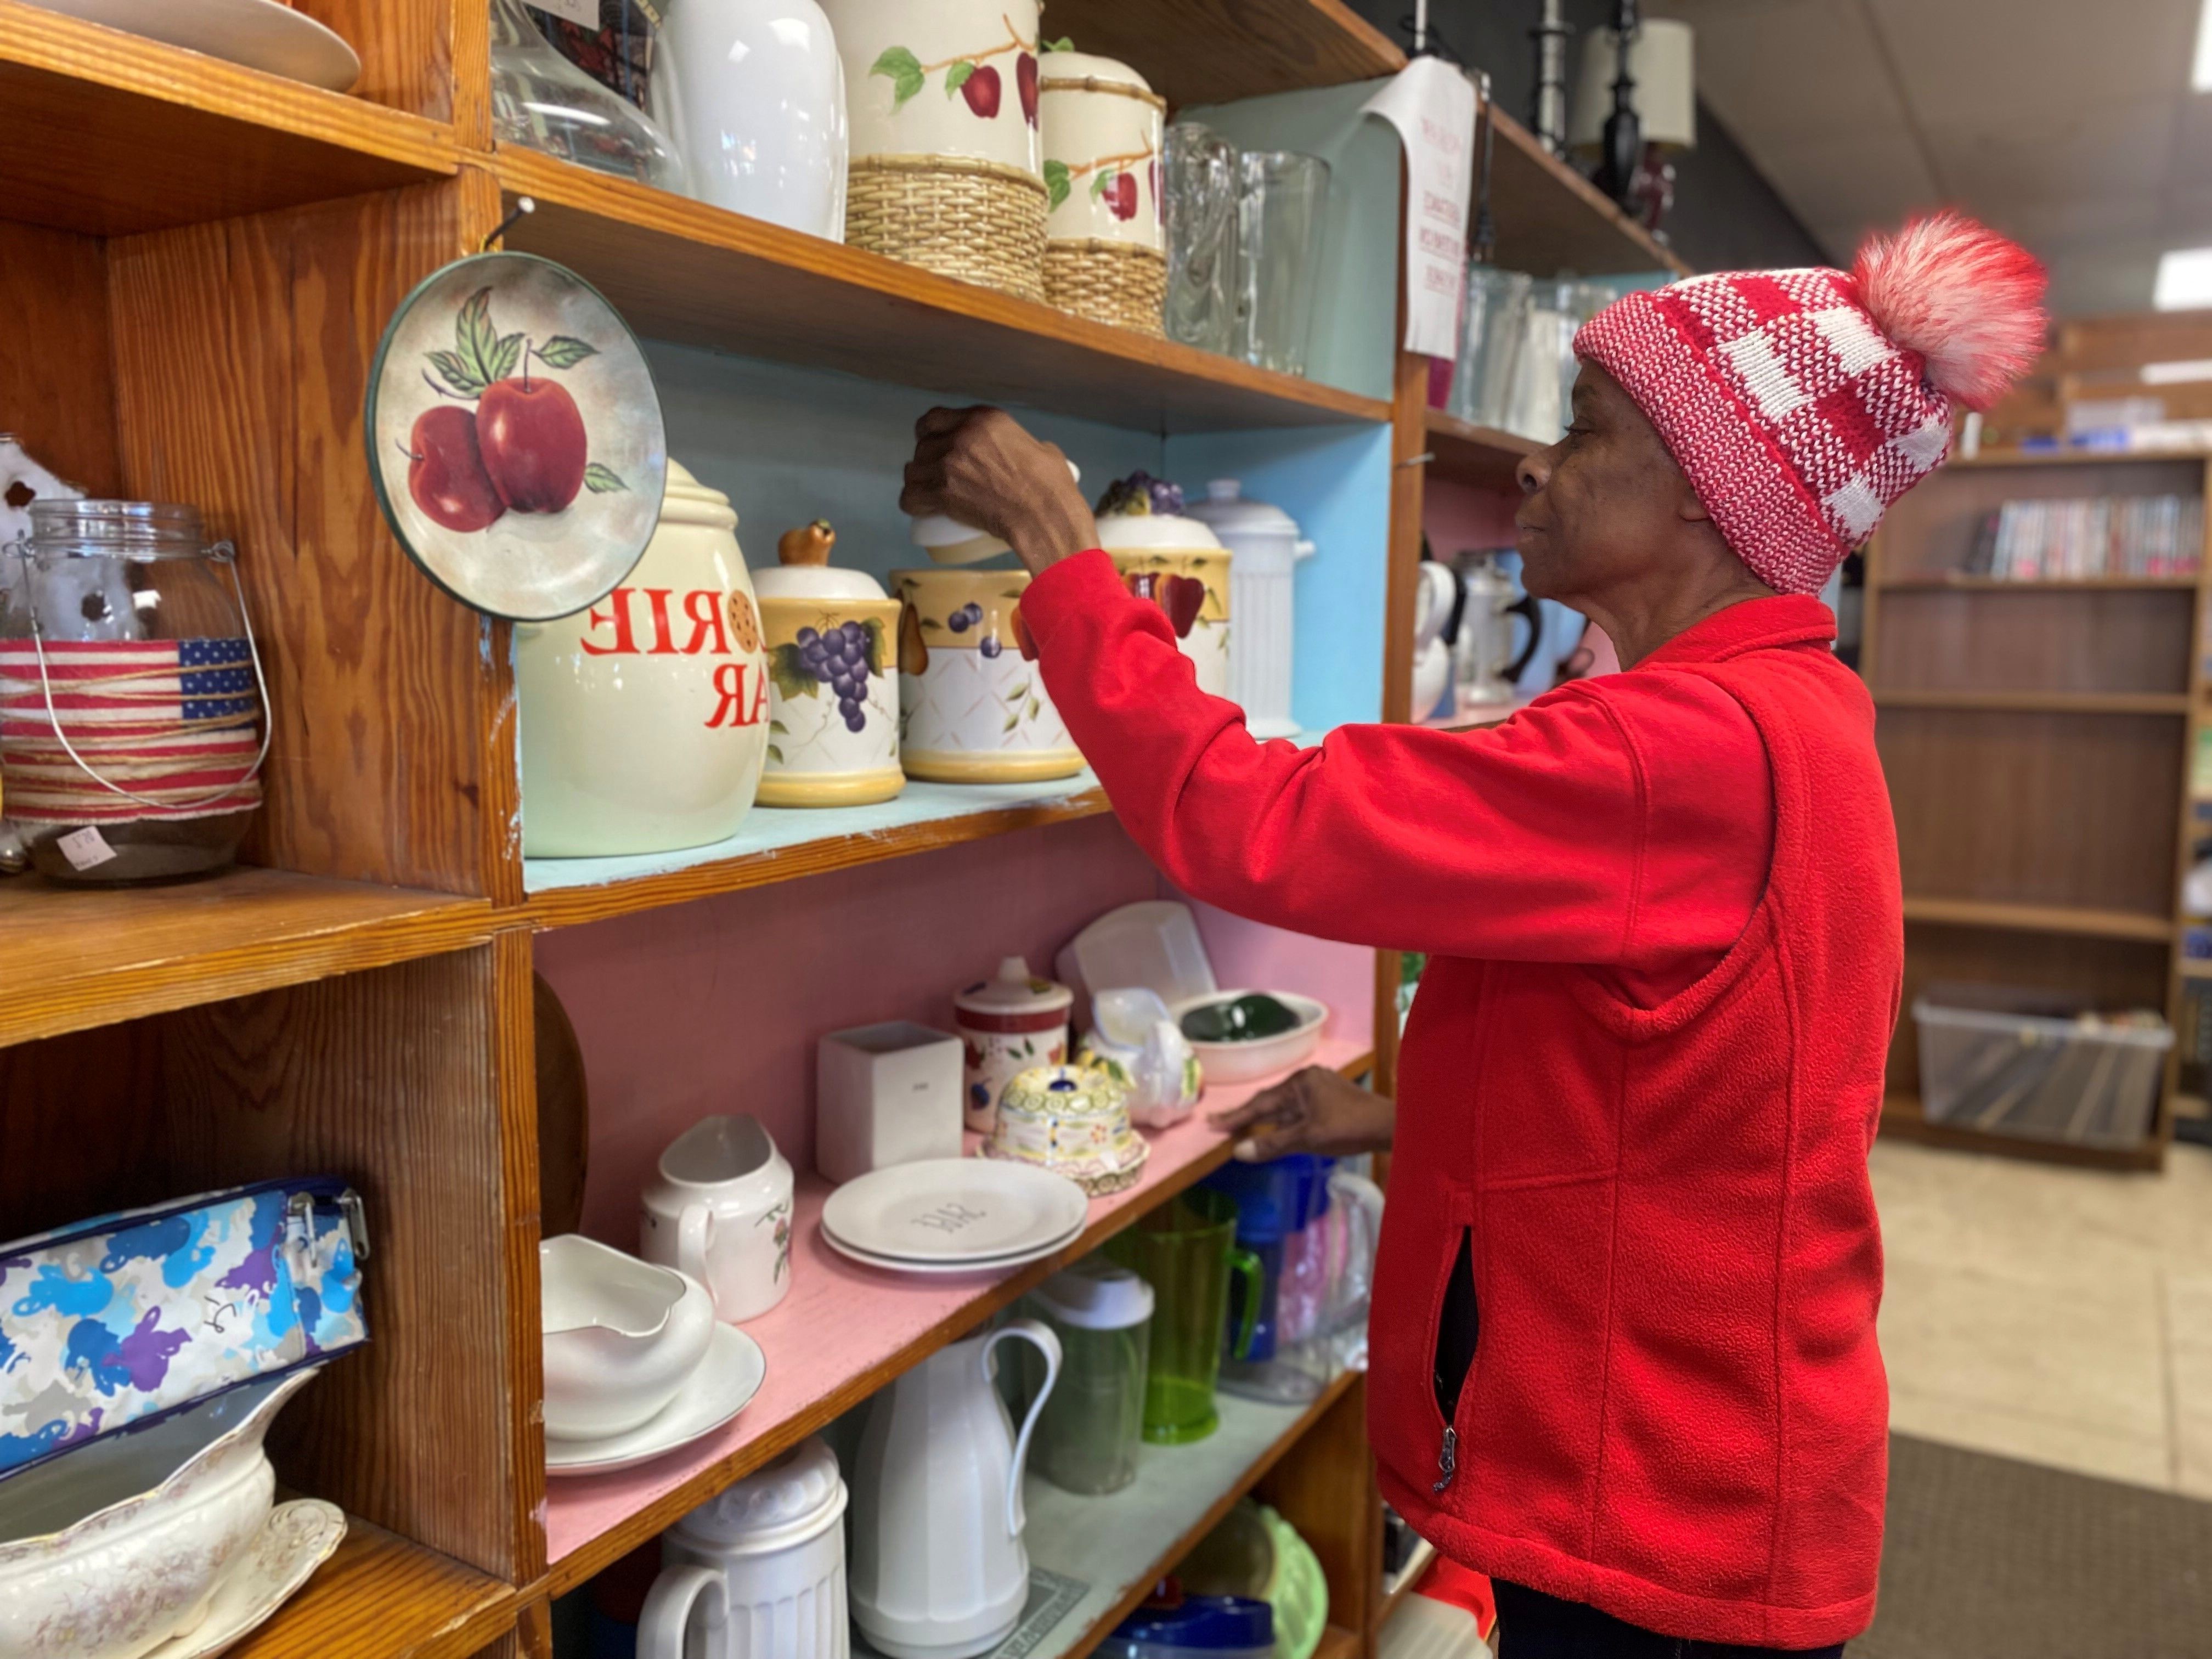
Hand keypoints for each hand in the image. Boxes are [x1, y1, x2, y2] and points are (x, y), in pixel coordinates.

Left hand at [900, 406, 1098, 576]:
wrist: (1044, 516)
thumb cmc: (1050, 488)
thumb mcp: (1040, 449)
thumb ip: (1024, 443)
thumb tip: (1023, 450)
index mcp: (983, 419)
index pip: (935, 417)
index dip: (928, 431)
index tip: (930, 442)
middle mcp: (962, 436)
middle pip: (923, 445)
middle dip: (925, 460)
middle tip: (934, 474)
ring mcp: (949, 464)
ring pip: (913, 471)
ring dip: (917, 481)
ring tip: (926, 492)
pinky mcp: (943, 493)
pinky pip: (910, 497)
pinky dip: (912, 504)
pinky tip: (917, 507)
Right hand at [1209, 1066, 1394, 1161]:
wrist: (1390, 1126)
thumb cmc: (1349, 1128)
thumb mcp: (1308, 1138)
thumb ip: (1273, 1144)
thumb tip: (1238, 1151)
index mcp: (1300, 1082)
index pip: (1261, 1102)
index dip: (1236, 1115)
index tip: (1212, 1123)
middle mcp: (1307, 1080)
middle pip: (1271, 1102)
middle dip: (1247, 1116)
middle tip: (1219, 1125)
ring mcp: (1320, 1089)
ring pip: (1285, 1108)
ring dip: (1266, 1121)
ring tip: (1240, 1130)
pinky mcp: (1329, 1101)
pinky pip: (1298, 1112)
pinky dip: (1284, 1123)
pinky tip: (1275, 1133)